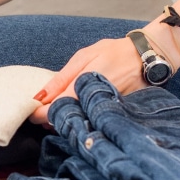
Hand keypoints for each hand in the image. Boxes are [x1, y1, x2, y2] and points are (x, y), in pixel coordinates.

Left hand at [28, 37, 148, 124]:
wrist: (147, 57)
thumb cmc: (114, 53)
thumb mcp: (83, 57)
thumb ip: (61, 79)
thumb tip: (40, 97)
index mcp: (81, 88)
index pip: (52, 111)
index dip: (38, 114)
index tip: (31, 111)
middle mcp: (92, 104)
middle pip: (63, 123)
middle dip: (49, 119)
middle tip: (44, 109)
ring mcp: (102, 113)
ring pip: (76, 126)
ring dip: (64, 120)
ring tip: (60, 108)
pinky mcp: (110, 117)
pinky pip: (90, 123)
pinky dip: (80, 120)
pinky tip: (77, 111)